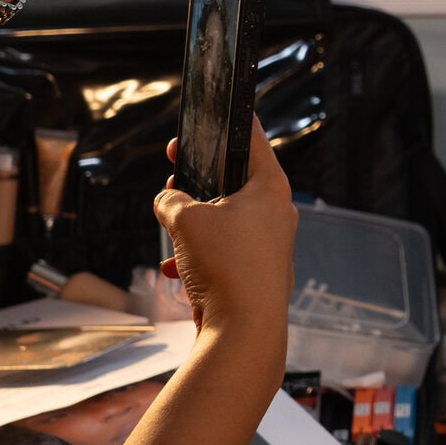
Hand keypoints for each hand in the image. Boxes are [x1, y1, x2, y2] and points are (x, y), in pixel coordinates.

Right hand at [153, 121, 296, 339]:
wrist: (243, 332)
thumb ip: (172, 201)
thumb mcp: (186, 220)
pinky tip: (175, 268)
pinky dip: (198, 256)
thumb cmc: (226, 266)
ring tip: (170, 224)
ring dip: (195, 223)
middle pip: (236, 182)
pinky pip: (224, 254)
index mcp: (271, 188)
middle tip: (175, 172)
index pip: (252, 140)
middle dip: (200, 181)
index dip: (228, 123)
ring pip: (226, 220)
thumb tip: (168, 201)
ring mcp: (269, 246)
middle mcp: (277, 214)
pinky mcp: (257, 274)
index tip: (212, 112)